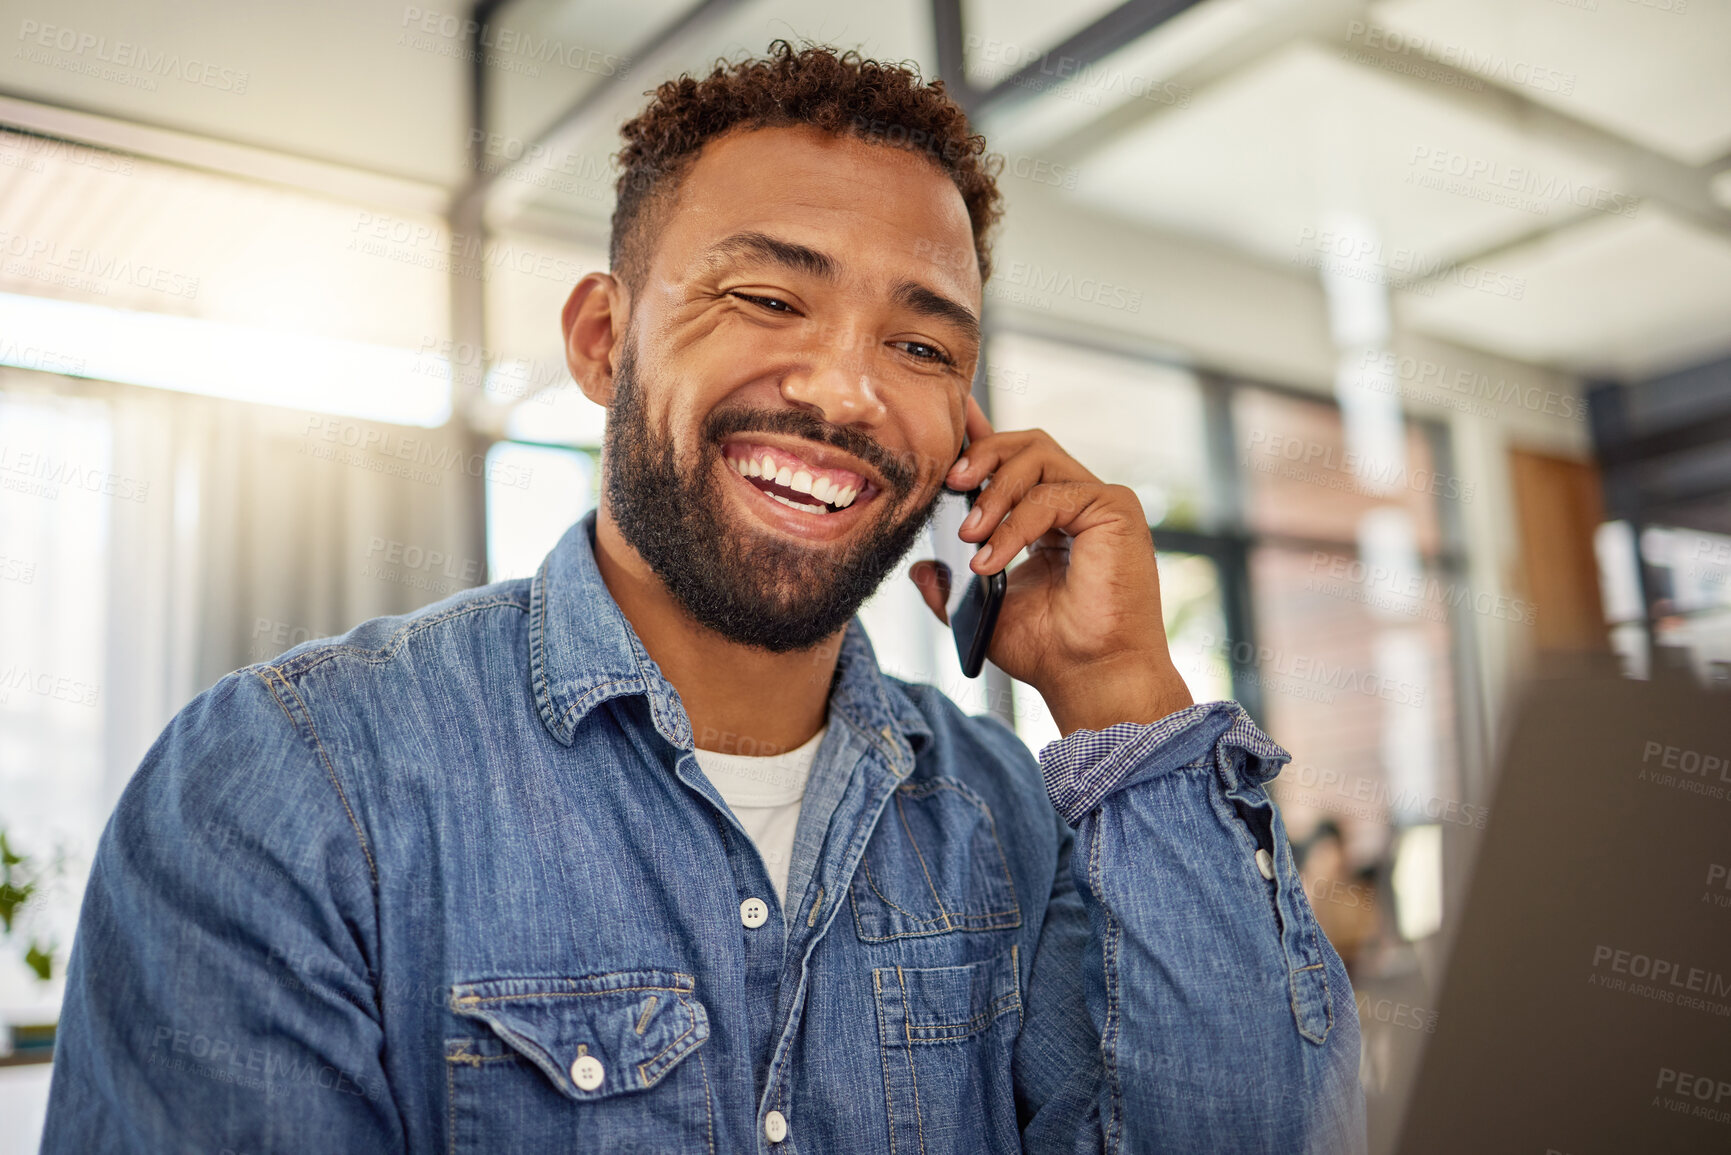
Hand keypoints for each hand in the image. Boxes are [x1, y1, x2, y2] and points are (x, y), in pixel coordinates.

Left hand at [908, 395, 1193, 734]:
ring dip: (993, 489)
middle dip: (980, 455)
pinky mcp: (1115, 509)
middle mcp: (1077, 501)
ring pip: (1037, 455)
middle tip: (949, 484)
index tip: (947, 423)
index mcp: (1050, 516)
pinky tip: (992, 558)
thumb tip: (918, 568)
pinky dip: (1015, 524)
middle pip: (1025, 444)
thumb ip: (951, 584)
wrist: (1089, 677)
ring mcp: (1099, 501)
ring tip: (969, 534)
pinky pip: (1053, 494)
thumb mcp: (982, 610)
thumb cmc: (1048, 650)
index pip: (1012, 461)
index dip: (980, 437)